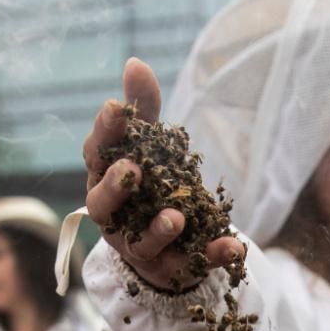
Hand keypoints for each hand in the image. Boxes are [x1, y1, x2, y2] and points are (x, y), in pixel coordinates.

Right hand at [83, 57, 244, 290]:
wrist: (164, 246)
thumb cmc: (148, 184)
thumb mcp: (150, 144)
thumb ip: (144, 109)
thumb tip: (135, 62)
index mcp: (103, 179)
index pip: (95, 154)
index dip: (104, 132)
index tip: (116, 108)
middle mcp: (113, 216)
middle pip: (102, 204)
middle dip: (116, 188)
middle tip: (132, 169)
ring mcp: (138, 246)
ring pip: (141, 242)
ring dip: (159, 229)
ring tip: (175, 217)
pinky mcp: (171, 268)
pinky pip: (192, 263)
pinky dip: (212, 255)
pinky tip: (234, 245)